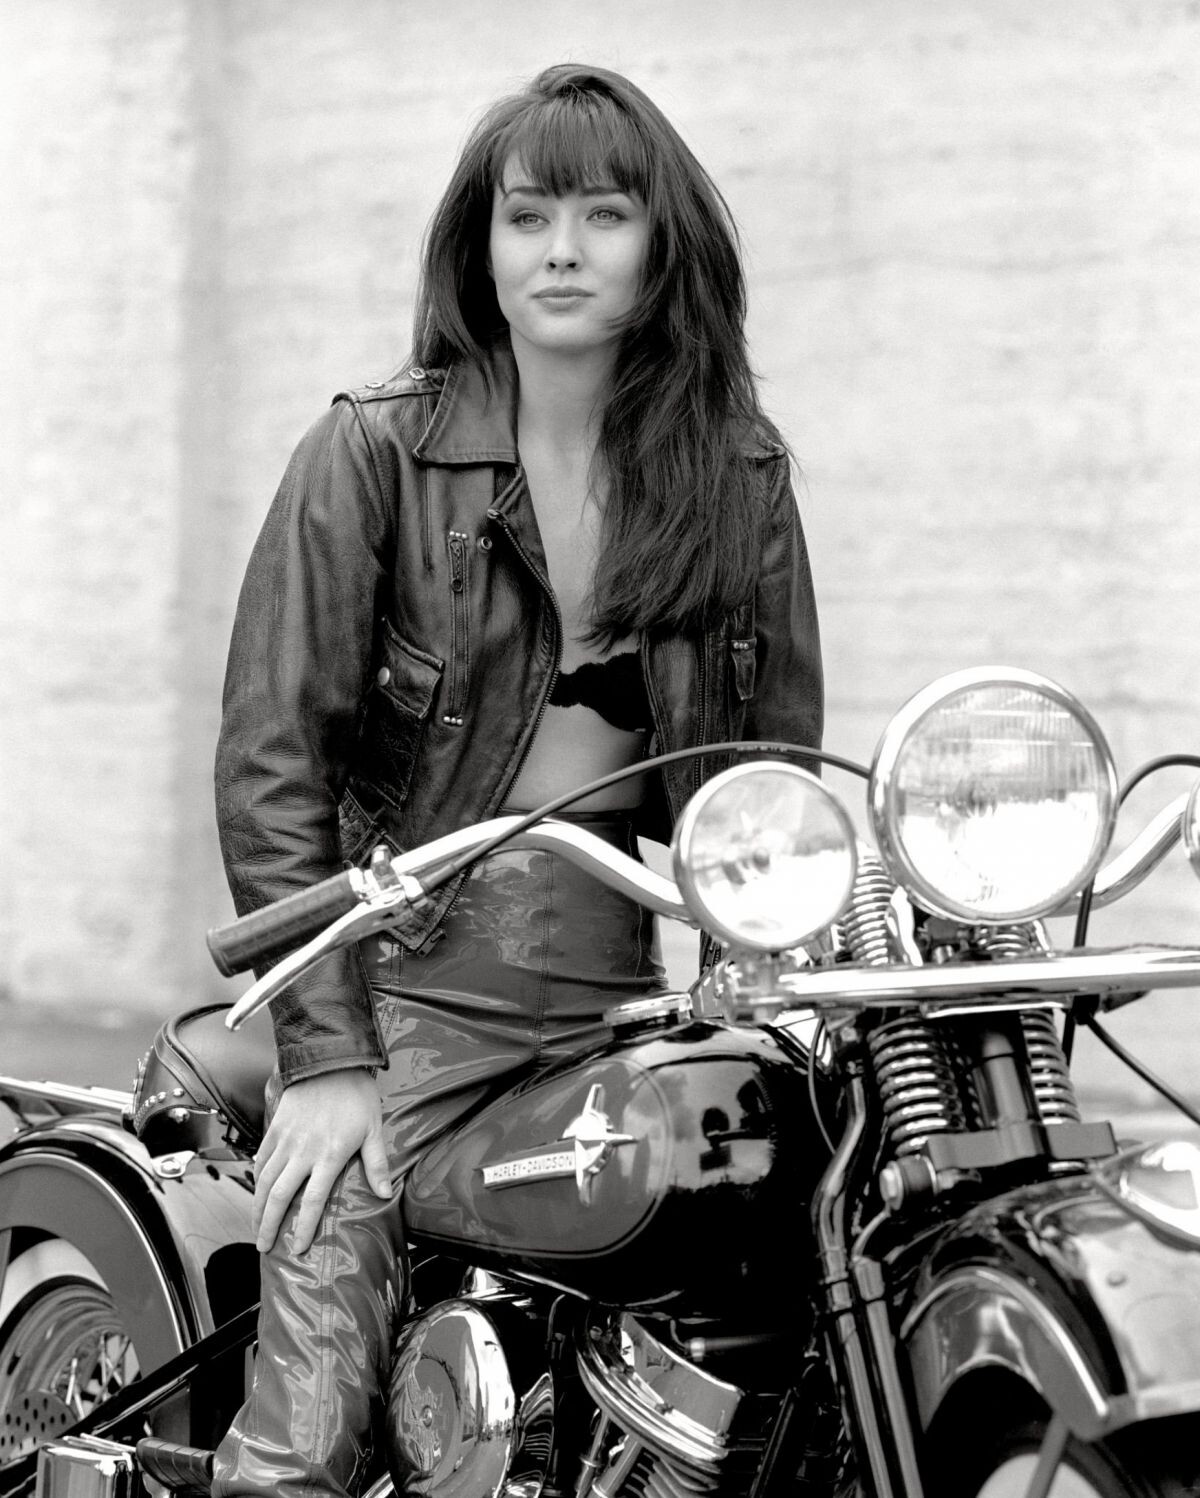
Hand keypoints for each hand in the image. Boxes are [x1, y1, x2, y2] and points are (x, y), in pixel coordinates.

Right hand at [253, 1068, 391, 1253]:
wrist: (329, 1059)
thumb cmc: (356, 1094)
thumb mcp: (373, 1128)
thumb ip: (376, 1163)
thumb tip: (384, 1194)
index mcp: (329, 1155)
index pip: (311, 1201)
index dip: (303, 1227)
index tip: (297, 1248)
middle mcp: (302, 1151)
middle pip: (278, 1197)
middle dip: (268, 1226)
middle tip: (264, 1246)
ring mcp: (286, 1140)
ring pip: (264, 1181)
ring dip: (257, 1208)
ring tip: (256, 1227)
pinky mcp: (276, 1128)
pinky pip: (262, 1159)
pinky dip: (256, 1178)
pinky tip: (256, 1192)